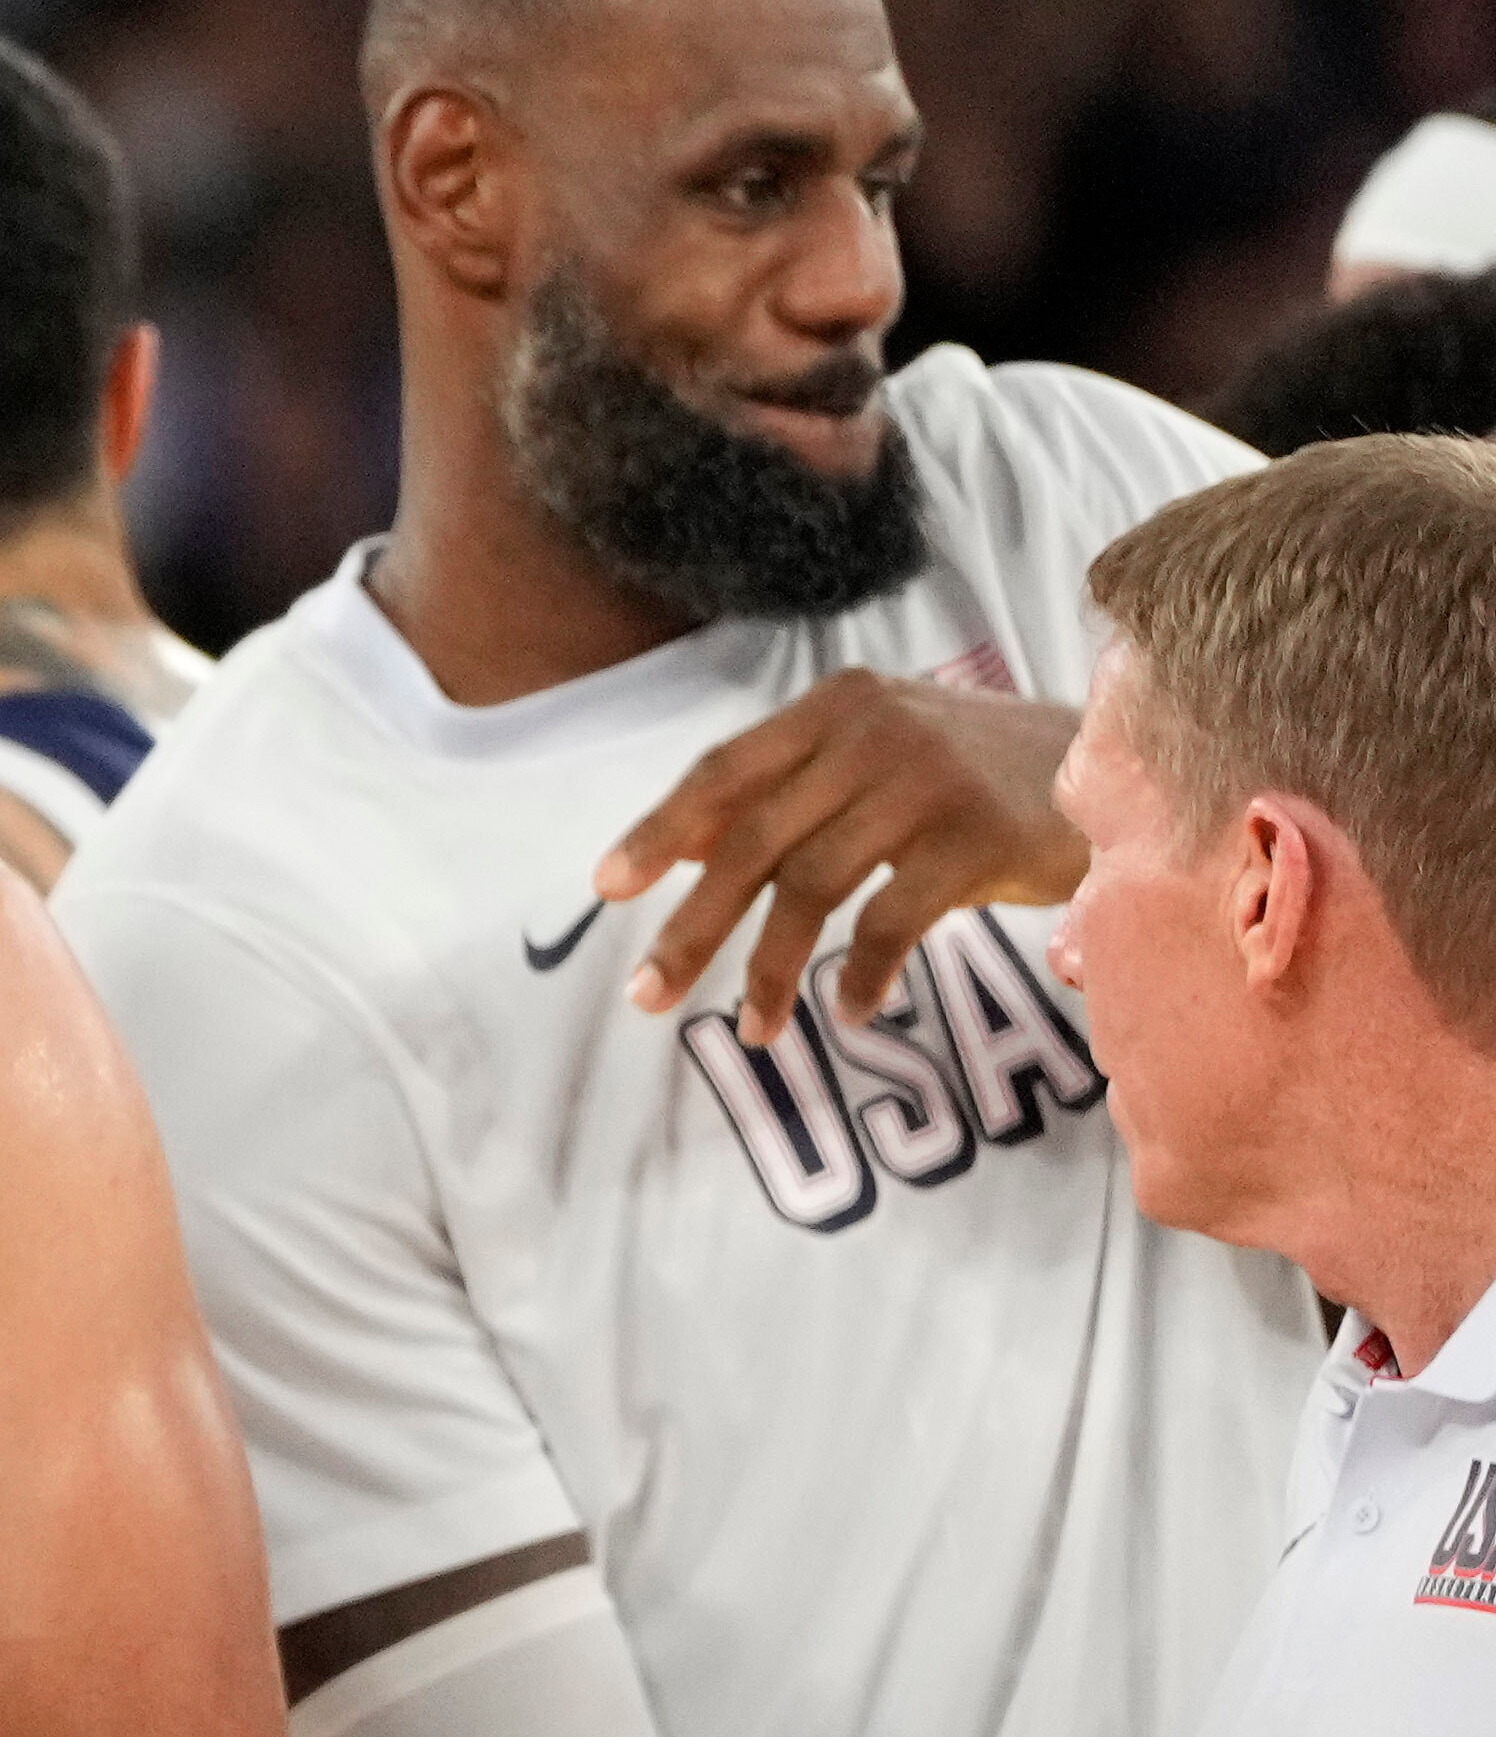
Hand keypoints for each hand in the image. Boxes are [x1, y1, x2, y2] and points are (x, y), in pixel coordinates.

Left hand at [596, 675, 1084, 1025]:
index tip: (607, 890)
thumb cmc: (982, 777)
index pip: (722, 769)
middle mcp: (874, 731)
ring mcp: (927, 780)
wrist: (1128, 772)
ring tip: (755, 1031)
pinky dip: (860, 975)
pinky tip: (847, 1012)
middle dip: (694, 927)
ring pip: (810, 888)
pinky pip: (890, 921)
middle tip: (647, 995)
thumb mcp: (882, 760)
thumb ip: (792, 793)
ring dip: (771, 972)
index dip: (660, 831)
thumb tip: (681, 852)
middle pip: (751, 841)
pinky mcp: (979, 837)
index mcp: (836, 705)